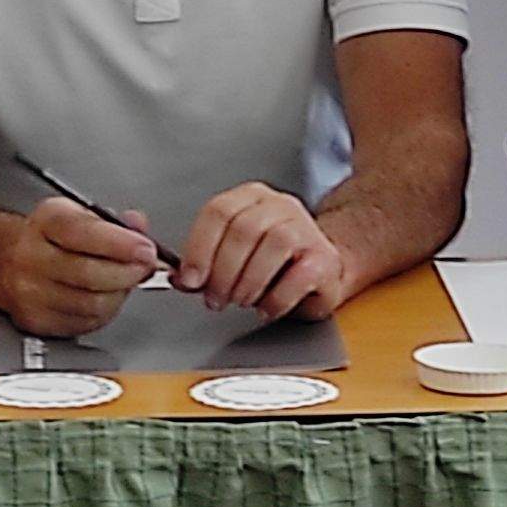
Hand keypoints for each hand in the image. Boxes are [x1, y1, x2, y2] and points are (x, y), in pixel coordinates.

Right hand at [2, 192, 162, 335]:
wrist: (6, 260)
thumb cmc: (49, 237)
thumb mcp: (79, 215)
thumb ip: (115, 222)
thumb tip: (138, 227)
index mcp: (46, 222)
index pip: (85, 233)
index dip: (121, 245)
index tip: (147, 250)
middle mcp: (30, 257)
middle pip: (90, 274)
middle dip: (129, 273)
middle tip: (145, 267)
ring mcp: (30, 293)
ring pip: (93, 304)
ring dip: (119, 294)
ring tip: (122, 281)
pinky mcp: (36, 321)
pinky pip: (86, 323)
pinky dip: (104, 312)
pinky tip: (103, 296)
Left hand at [174, 180, 351, 319]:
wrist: (322, 271)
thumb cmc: (273, 265)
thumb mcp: (234, 258)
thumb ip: (205, 265)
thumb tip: (180, 279)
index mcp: (251, 198)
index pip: (218, 212)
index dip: (199, 248)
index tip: (190, 279)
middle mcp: (280, 205)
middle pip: (244, 228)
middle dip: (223, 271)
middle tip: (216, 298)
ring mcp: (306, 228)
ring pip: (274, 244)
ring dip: (249, 282)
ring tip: (241, 301)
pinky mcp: (326, 257)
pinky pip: (300, 274)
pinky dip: (276, 298)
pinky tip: (266, 308)